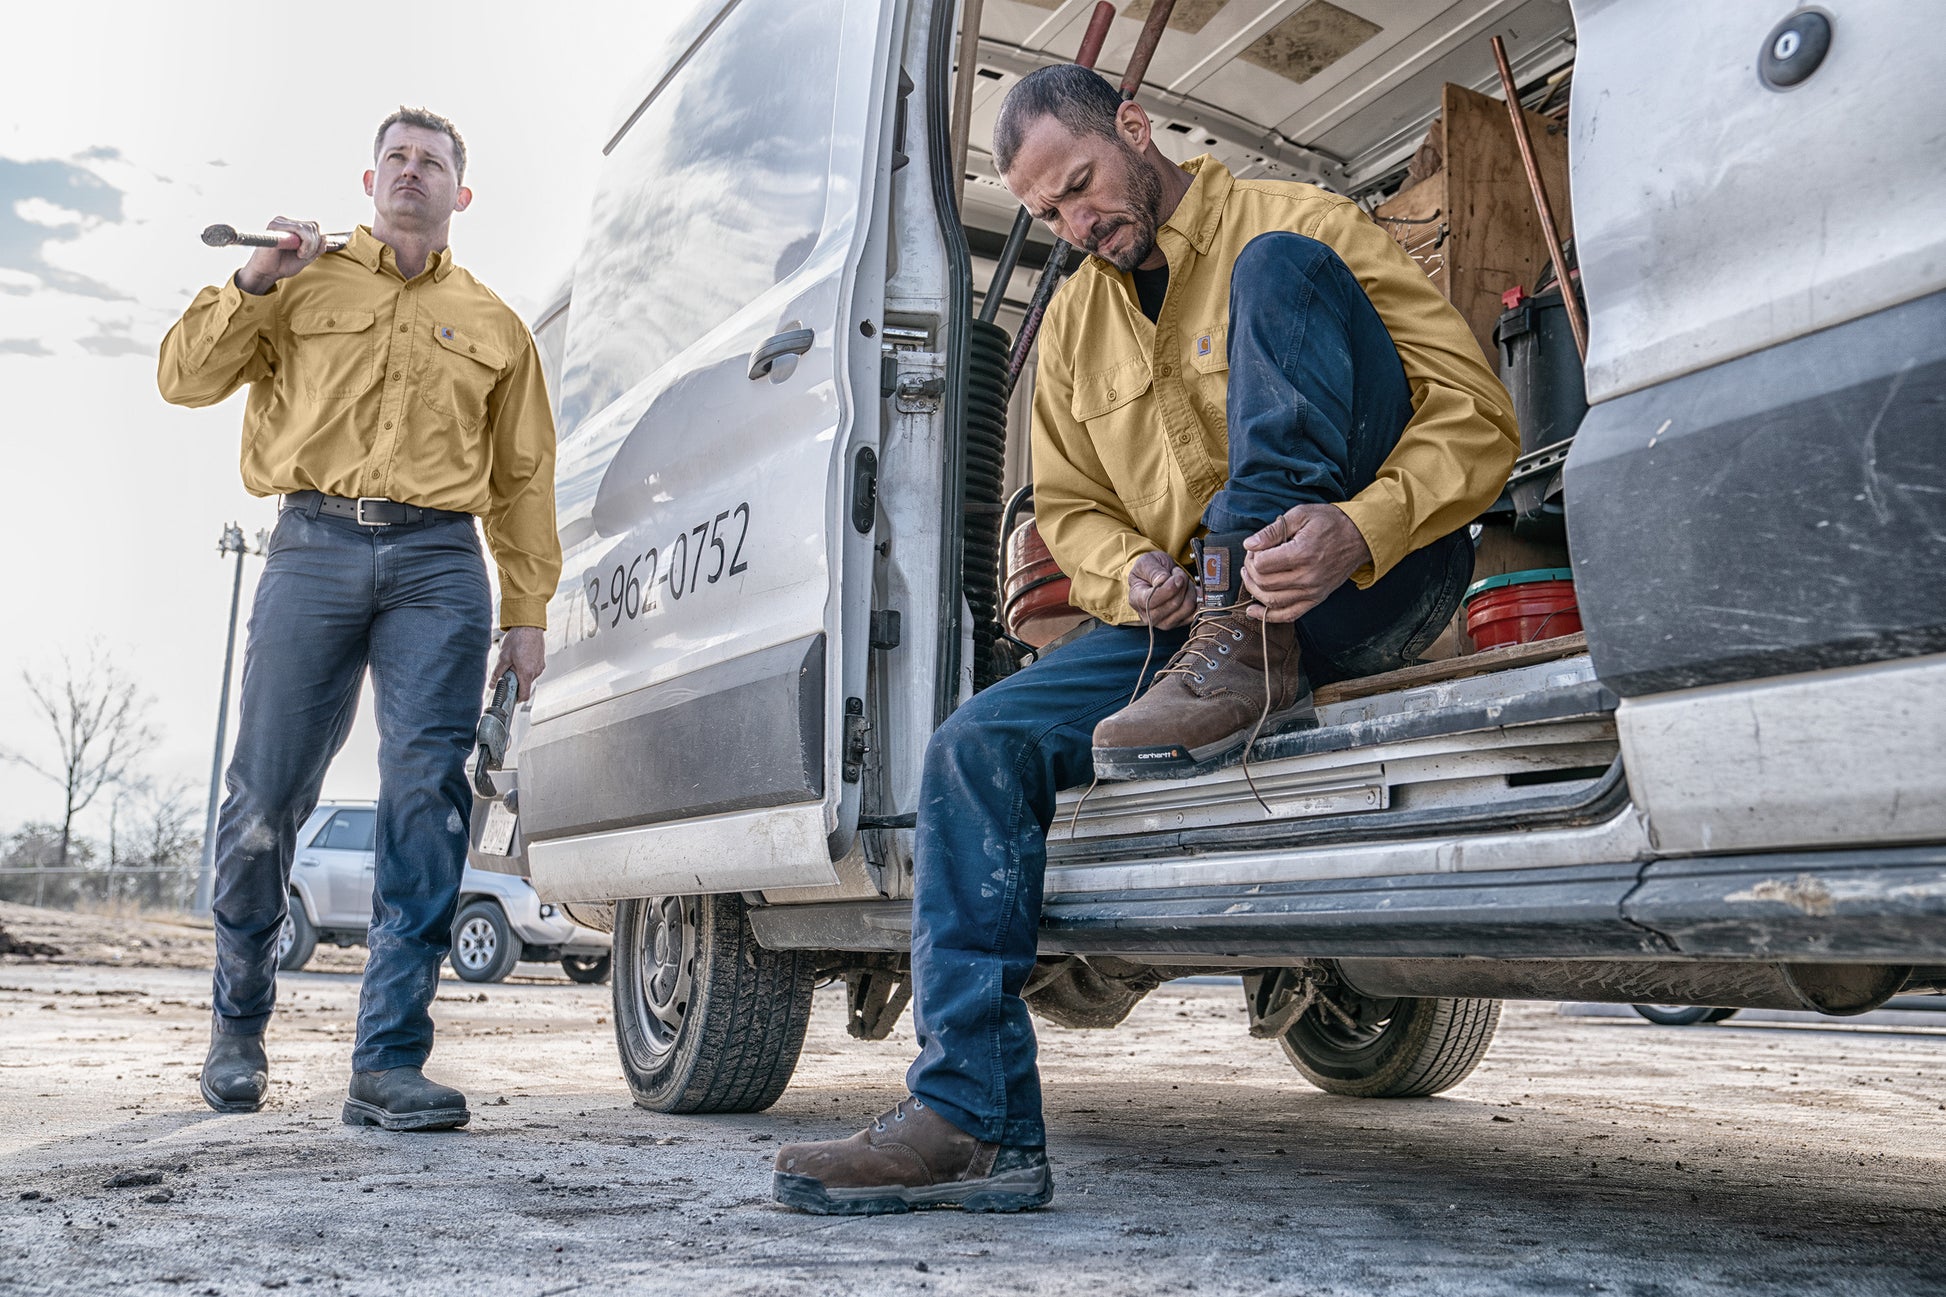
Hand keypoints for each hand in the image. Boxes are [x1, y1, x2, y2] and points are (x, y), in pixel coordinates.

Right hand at [236, 216, 325, 293]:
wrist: (267, 272)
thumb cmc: (283, 265)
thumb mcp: (306, 257)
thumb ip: (317, 248)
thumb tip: (325, 237)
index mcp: (293, 227)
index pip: (314, 227)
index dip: (317, 241)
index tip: (310, 254)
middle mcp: (286, 222)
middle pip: (313, 226)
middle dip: (315, 244)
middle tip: (305, 256)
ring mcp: (280, 223)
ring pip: (307, 228)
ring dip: (310, 245)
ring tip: (301, 255)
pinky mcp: (274, 226)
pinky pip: (298, 229)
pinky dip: (305, 243)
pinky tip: (299, 253)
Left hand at [491, 627, 545, 702]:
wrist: (529, 626)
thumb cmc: (518, 639)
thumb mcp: (503, 657)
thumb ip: (497, 673)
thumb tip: (492, 684)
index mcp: (526, 673)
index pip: (524, 695)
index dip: (516, 699)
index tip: (510, 697)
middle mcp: (536, 671)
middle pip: (525, 685)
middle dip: (516, 681)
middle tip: (508, 671)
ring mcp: (540, 666)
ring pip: (529, 677)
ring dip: (521, 673)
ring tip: (515, 660)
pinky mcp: (541, 661)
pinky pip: (533, 669)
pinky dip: (526, 667)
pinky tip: (521, 657)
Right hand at [1127, 550, 1195, 628]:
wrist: (1157, 575)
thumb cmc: (1149, 569)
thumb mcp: (1147, 562)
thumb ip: (1153, 570)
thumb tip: (1163, 580)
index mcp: (1136, 599)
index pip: (1152, 601)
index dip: (1169, 589)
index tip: (1176, 577)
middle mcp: (1149, 616)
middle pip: (1173, 604)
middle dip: (1181, 584)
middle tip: (1178, 574)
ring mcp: (1164, 622)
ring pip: (1187, 607)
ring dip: (1189, 590)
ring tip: (1182, 581)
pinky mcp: (1179, 623)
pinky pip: (1195, 612)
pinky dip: (1196, 598)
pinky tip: (1189, 590)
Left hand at [1241, 504, 1371, 621]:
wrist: (1359, 537)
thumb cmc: (1330, 523)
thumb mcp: (1301, 515)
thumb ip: (1273, 531)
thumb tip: (1249, 544)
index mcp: (1302, 553)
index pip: (1261, 564)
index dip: (1252, 555)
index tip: (1256, 547)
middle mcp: (1307, 576)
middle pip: (1264, 583)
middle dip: (1250, 571)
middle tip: (1253, 559)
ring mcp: (1313, 591)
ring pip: (1272, 601)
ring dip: (1254, 590)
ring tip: (1250, 576)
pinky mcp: (1316, 599)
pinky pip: (1288, 615)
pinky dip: (1268, 616)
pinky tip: (1253, 611)